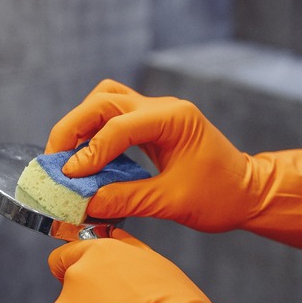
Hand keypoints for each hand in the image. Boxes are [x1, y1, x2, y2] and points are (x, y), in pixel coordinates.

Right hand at [47, 79, 301, 255]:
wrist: (248, 192)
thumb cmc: (220, 196)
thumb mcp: (172, 202)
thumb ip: (126, 199)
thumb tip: (85, 202)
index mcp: (175, 119)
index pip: (119, 126)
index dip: (89, 151)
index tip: (68, 175)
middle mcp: (163, 108)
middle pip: (104, 101)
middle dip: (73, 127)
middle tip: (54, 159)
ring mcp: (157, 112)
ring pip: (106, 100)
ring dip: (81, 123)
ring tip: (65, 155)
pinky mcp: (151, 124)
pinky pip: (114, 116)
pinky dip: (94, 132)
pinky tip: (85, 157)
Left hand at [48, 229, 273, 302]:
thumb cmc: (172, 302)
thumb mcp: (152, 261)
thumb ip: (125, 247)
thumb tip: (116, 238)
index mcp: (96, 253)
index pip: (64, 255)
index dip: (73, 267)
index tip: (83, 280)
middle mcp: (77, 277)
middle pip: (70, 286)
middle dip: (87, 295)